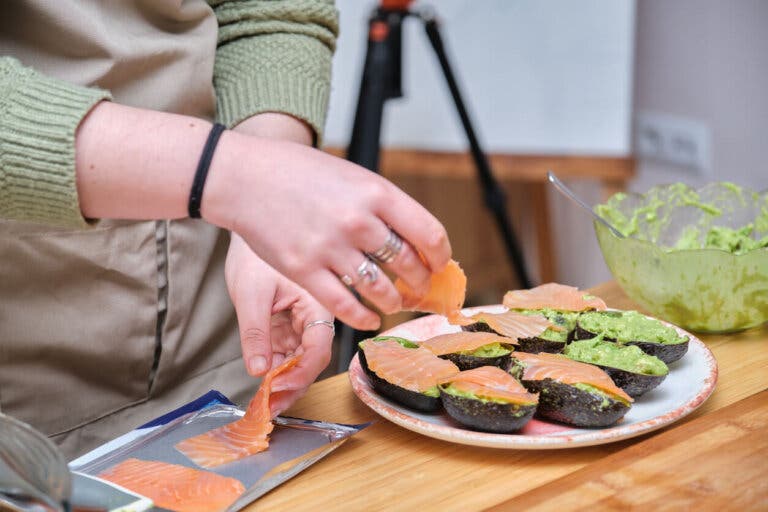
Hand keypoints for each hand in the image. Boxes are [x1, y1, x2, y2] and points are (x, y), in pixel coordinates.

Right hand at [204, 133, 451, 330]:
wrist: (245, 177)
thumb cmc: (299, 172)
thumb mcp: (352, 175)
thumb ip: (382, 204)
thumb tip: (415, 237)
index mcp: (376, 192)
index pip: (429, 234)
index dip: (440, 256)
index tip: (439, 264)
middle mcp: (358, 221)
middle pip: (408, 265)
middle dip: (420, 282)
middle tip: (419, 288)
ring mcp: (330, 248)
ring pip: (380, 290)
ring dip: (393, 301)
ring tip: (393, 302)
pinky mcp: (304, 270)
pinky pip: (345, 305)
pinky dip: (363, 318)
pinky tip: (369, 319)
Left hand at [225, 233, 332, 415]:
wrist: (247, 227)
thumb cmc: (253, 253)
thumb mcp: (251, 294)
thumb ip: (256, 333)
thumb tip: (258, 371)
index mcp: (317, 300)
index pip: (318, 345)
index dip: (301, 372)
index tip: (278, 388)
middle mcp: (316, 313)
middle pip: (312, 357)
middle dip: (293, 383)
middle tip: (270, 406)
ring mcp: (302, 319)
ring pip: (301, 358)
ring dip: (284, 379)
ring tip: (264, 401)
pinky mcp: (289, 322)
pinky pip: (289, 350)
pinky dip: (277, 367)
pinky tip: (264, 383)